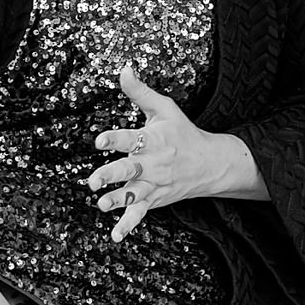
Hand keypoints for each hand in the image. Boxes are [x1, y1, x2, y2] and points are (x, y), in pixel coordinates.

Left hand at [87, 65, 237, 241]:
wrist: (210, 163)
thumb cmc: (182, 132)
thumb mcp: (165, 109)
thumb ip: (140, 92)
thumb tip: (123, 68)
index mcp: (153, 139)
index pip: (131, 137)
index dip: (114, 139)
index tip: (99, 141)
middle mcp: (152, 163)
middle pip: (130, 168)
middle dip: (112, 174)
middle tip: (94, 180)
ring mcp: (153, 184)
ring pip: (133, 193)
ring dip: (117, 199)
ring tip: (102, 204)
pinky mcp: (154, 199)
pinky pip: (139, 214)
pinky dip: (128, 225)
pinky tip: (115, 236)